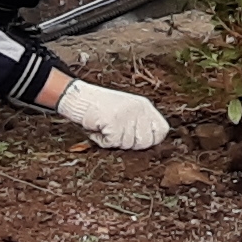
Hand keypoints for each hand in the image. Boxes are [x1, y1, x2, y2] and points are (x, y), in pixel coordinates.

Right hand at [52, 78, 169, 149]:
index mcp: (144, 106)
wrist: (79, 97)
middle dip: (130, 143)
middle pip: (145, 142)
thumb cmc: (101, 107)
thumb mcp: (127, 110)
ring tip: (105, 126)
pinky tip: (98, 128)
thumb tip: (150, 143)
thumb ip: (140, 123)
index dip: (150, 141)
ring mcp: (126, 115)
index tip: (136, 140)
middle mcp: (138, 109)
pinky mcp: (113, 121)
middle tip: (116, 133)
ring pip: (127, 144)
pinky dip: (102, 140)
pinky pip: (112, 142)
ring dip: (113, 141)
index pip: (162, 131)